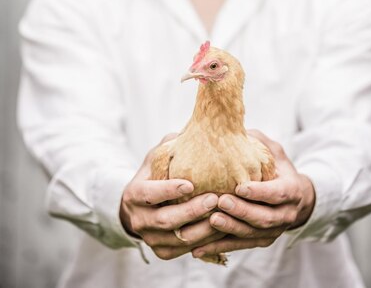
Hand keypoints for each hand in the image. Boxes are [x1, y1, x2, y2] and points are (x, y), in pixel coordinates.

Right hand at [119, 135, 222, 259]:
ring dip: (203, 229)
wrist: (139, 207)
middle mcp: (139, 220)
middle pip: (166, 220)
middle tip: (214, 199)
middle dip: (191, 211)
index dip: (168, 190)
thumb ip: (173, 145)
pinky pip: (186, 250)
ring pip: (179, 239)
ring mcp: (150, 239)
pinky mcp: (163, 252)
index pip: (149, 194)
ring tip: (224, 214)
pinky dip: (205, 241)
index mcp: (134, 194)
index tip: (190, 184)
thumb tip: (198, 129)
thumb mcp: (157, 157)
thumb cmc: (155, 174)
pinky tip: (222, 228)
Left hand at [192, 129, 315, 258]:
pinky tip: (198, 248)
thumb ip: (257, 142)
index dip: (259, 192)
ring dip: (230, 229)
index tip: (240, 186)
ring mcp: (273, 231)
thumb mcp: (274, 152)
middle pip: (263, 217)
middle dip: (242, 211)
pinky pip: (239, 246)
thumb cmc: (278, 168)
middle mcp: (285, 214)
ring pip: (251, 234)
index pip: (277, 193)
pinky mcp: (259, 241)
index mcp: (291, 190)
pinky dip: (219, 248)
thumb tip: (232, 126)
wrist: (297, 200)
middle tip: (220, 202)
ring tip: (209, 222)